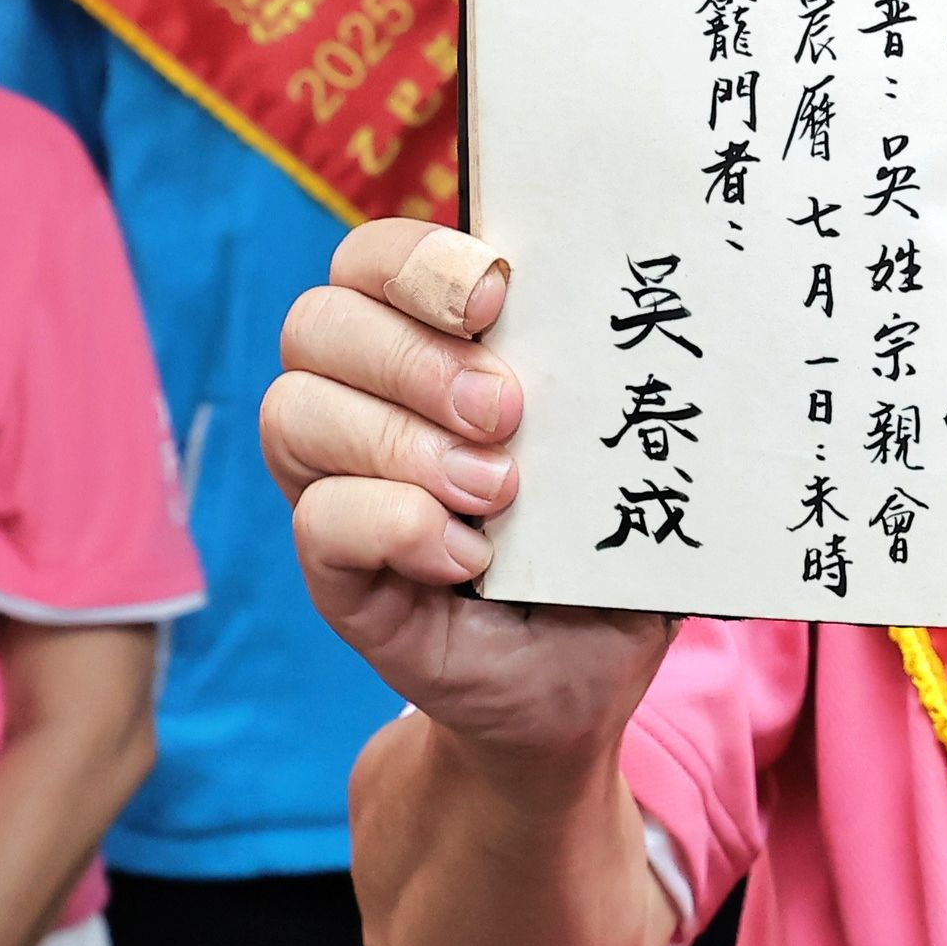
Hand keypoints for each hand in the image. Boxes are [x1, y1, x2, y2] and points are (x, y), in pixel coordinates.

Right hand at [265, 222, 683, 779]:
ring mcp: (341, 488)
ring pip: (294, 412)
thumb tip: (652, 335)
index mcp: (431, 349)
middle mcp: (365, 404)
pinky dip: (395, 526)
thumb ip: (626, 397)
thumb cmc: (604, 553)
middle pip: (316, 322)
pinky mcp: (338, 575)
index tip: (500, 293)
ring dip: (400, 443)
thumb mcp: (634, 466)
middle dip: (411, 356)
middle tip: (505, 412)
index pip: (370, 260)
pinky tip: (468, 558)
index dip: (417, 260)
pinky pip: (318, 521)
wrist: (579, 685)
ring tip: (497, 492)